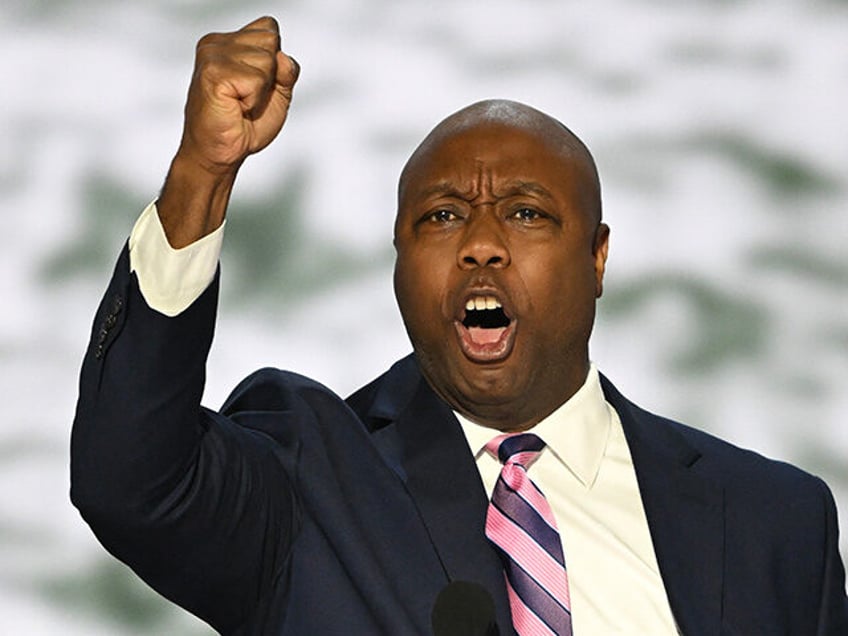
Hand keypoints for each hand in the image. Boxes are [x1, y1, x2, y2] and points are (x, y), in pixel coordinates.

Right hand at [158, 17, 299, 246]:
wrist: (221, 154)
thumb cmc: (243, 125)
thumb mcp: (277, 93)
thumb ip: (286, 70)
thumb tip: (282, 56)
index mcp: (227, 42)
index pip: (269, 28)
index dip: (275, 62)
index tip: (255, 87)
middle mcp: (216, 43)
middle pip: (271, 39)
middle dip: (270, 75)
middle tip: (248, 98)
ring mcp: (212, 55)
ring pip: (267, 59)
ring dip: (261, 90)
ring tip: (241, 104)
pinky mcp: (212, 73)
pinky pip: (257, 79)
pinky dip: (254, 99)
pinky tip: (236, 107)